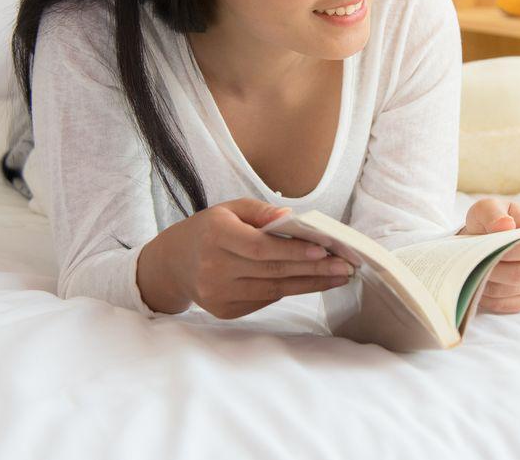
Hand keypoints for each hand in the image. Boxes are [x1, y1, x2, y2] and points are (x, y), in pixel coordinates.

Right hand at [137, 198, 353, 319]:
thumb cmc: (209, 230)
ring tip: (338, 276)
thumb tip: (292, 218)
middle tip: (345, 265)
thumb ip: (262, 212)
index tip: (326, 249)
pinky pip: (265, 299)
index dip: (294, 250)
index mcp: (215, 237)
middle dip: (314, 269)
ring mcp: (218, 294)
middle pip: (273, 271)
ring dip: (310, 284)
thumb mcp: (230, 209)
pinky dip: (291, 290)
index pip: (261, 247)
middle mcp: (214, 269)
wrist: (174, 264)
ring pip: (274, 290)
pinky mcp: (225, 311)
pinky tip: (312, 282)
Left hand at [458, 198, 519, 314]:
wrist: (484, 238)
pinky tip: (481, 284)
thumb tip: (506, 225)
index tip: (488, 247)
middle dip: (493, 270)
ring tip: (475, 270)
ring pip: (512, 291)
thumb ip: (493, 213)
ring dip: (488, 284)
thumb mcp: (485, 208)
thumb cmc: (487, 221)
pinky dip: (489, 298)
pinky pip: (508, 305)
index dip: (512, 251)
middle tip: (475, 262)